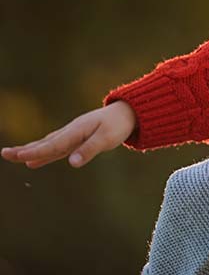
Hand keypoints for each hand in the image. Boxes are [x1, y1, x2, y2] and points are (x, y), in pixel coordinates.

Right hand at [1, 101, 136, 168]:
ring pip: (48, 144)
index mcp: (76, 131)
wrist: (129, 112)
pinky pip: (56, 145)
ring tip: (14, 155)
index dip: (34, 152)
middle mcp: (71, 131)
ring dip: (31, 150)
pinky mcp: (76, 136)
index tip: (17, 157)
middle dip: (24, 150)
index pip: (52, 145)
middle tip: (4, 154)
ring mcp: (72, 133)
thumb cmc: (119, 125)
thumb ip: (89, 150)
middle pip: (44, 143)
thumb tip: (71, 163)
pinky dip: (44, 151)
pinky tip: (35, 159)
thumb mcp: (108, 138)